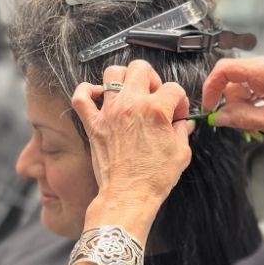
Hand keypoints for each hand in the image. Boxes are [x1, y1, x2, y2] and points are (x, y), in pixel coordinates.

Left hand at [72, 61, 192, 228]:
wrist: (129, 195)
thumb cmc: (153, 178)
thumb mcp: (181, 153)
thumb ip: (182, 132)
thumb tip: (182, 124)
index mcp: (155, 110)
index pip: (174, 89)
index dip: (180, 101)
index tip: (178, 115)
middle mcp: (131, 105)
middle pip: (141, 68)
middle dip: (153, 79)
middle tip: (155, 96)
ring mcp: (109, 112)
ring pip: (112, 73)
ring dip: (123, 78)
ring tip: (130, 91)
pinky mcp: (93, 124)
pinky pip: (81, 97)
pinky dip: (86, 92)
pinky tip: (97, 96)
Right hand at [201, 56, 263, 143]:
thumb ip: (241, 118)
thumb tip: (219, 117)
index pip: (226, 69)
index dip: (211, 87)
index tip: (208, 105)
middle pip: (232, 80)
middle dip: (229, 102)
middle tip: (235, 121)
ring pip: (241, 88)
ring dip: (241, 107)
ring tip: (256, 122)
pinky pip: (252, 92)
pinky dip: (250, 106)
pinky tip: (260, 118)